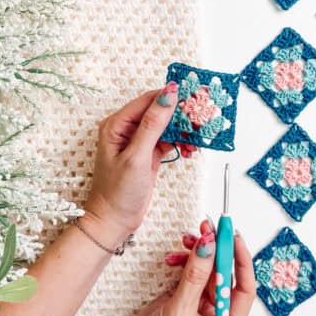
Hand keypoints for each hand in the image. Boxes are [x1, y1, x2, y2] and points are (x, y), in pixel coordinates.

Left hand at [83, 85, 196, 245]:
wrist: (115, 221)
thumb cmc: (117, 191)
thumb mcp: (137, 156)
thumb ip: (153, 124)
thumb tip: (167, 96)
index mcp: (116, 124)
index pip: (147, 101)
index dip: (169, 96)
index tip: (192, 95)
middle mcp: (127, 130)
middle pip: (159, 111)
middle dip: (180, 115)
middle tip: (201, 117)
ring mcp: (139, 142)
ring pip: (166, 126)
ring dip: (183, 131)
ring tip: (196, 139)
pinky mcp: (149, 154)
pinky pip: (169, 141)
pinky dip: (181, 143)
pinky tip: (190, 150)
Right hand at [117, 220, 254, 315]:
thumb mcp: (179, 311)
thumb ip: (194, 277)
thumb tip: (209, 246)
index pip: (244, 287)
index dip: (241, 260)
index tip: (232, 236)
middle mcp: (217, 315)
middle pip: (225, 274)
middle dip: (216, 250)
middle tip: (208, 227)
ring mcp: (201, 305)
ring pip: (207, 269)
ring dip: (197, 253)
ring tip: (187, 239)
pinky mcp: (185, 298)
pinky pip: (191, 272)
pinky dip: (184, 261)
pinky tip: (173, 258)